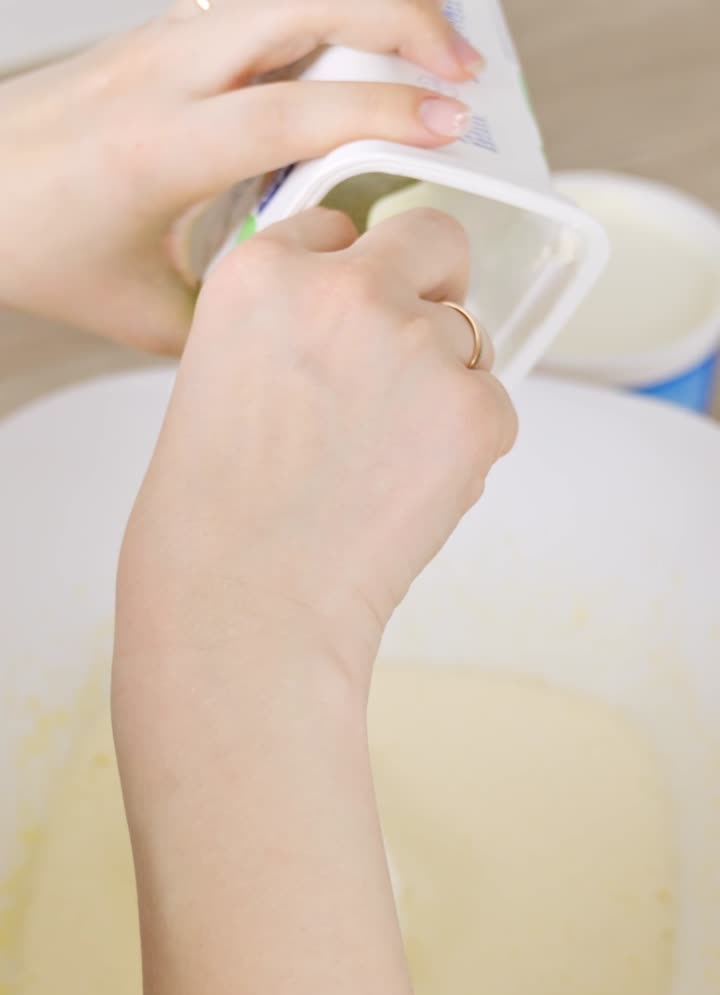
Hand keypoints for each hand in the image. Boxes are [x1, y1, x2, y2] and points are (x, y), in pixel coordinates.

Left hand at [0, 0, 482, 353]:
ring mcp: (160, 42)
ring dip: (368, 8)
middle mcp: (162, 73)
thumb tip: (300, 308)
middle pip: (304, 2)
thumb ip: (233, 313)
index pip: (295, 111)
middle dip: (403, 20)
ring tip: (430, 54)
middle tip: (466, 70)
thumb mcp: (141, 310)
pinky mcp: (161, 37)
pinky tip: (355, 58)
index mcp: (159, 147)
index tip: (453, 125)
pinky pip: (261, 10)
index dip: (384, 111)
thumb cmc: (33, 245)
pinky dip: (324, 20)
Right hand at [115, 206, 516, 707]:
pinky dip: (466, 447)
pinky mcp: (473, 409)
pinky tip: (406, 492)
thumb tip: (375, 308)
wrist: (245, 602)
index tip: (342, 325)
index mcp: (261, 270)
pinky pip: (494, 407)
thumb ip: (291, 318)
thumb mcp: (220, 371)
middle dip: (431, 283)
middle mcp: (344, 287)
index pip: (340, 227)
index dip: (348, 277)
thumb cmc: (217, 513)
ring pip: (467, 337)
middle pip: (433, 239)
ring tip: (378, 462)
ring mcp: (416, 344)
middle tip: (408, 357)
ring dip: (440, 386)